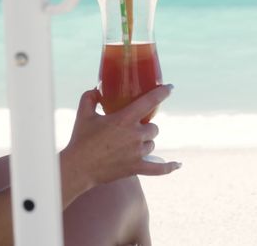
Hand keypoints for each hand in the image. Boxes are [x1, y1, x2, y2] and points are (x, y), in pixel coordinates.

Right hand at [62, 86, 180, 189]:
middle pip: (153, 127)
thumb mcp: (83, 114)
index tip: (170, 88)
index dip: (162, 93)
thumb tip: (97, 90)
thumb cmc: (80, 140)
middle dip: (146, 127)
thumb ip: (90, 98)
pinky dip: (169, 167)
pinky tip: (178, 164)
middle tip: (133, 129)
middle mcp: (134, 135)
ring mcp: (137, 153)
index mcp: (124, 119)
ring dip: (145, 142)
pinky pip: (158, 169)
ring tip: (131, 144)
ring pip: (152, 144)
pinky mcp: (136, 168)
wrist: (78, 167)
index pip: (149, 101)